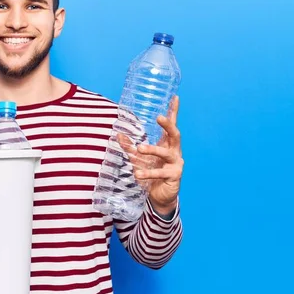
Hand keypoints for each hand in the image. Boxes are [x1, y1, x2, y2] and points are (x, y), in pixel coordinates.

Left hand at [118, 95, 183, 215]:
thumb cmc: (151, 174)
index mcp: (167, 144)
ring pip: (166, 152)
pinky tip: (138, 174)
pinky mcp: (175, 176)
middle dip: (168, 124)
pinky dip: (148, 173)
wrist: (159, 196)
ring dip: (153, 149)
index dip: (174, 111)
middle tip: (159, 117)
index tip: (175, 97)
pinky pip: (161, 173)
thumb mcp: (139, 159)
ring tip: (139, 148)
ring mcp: (176, 163)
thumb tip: (118, 134)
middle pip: (175, 134)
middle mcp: (174, 151)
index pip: (172, 125)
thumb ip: (130, 147)